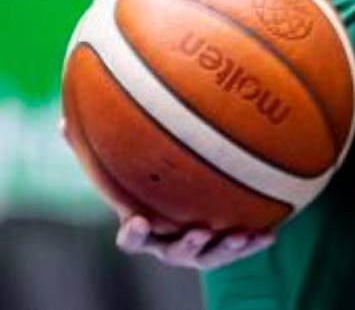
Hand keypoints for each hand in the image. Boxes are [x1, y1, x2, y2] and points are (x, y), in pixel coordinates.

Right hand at [58, 118, 274, 267]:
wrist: (180, 199)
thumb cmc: (144, 179)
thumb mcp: (122, 161)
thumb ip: (95, 144)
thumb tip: (61, 120)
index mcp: (143, 223)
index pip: (132, 236)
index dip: (134, 233)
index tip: (139, 221)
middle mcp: (168, 240)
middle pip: (173, 251)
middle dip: (185, 246)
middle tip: (198, 233)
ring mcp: (196, 247)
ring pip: (208, 256)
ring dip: (224, 249)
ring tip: (239, 235)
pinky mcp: (222, 244)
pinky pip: (238, 248)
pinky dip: (252, 243)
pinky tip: (271, 232)